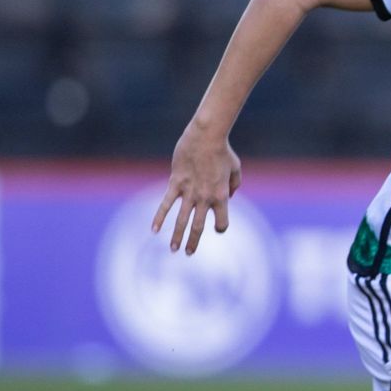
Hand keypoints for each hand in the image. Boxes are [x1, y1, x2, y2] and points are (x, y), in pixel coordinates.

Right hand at [153, 121, 241, 254]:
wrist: (206, 137)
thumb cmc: (223, 152)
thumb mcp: (236, 169)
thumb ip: (235, 184)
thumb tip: (231, 195)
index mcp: (222, 196)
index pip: (221, 222)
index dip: (220, 226)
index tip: (216, 226)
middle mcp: (205, 198)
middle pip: (199, 226)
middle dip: (193, 242)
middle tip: (188, 253)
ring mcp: (189, 192)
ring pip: (181, 219)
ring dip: (177, 236)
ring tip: (173, 250)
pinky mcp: (175, 184)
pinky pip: (166, 204)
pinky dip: (159, 217)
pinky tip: (153, 230)